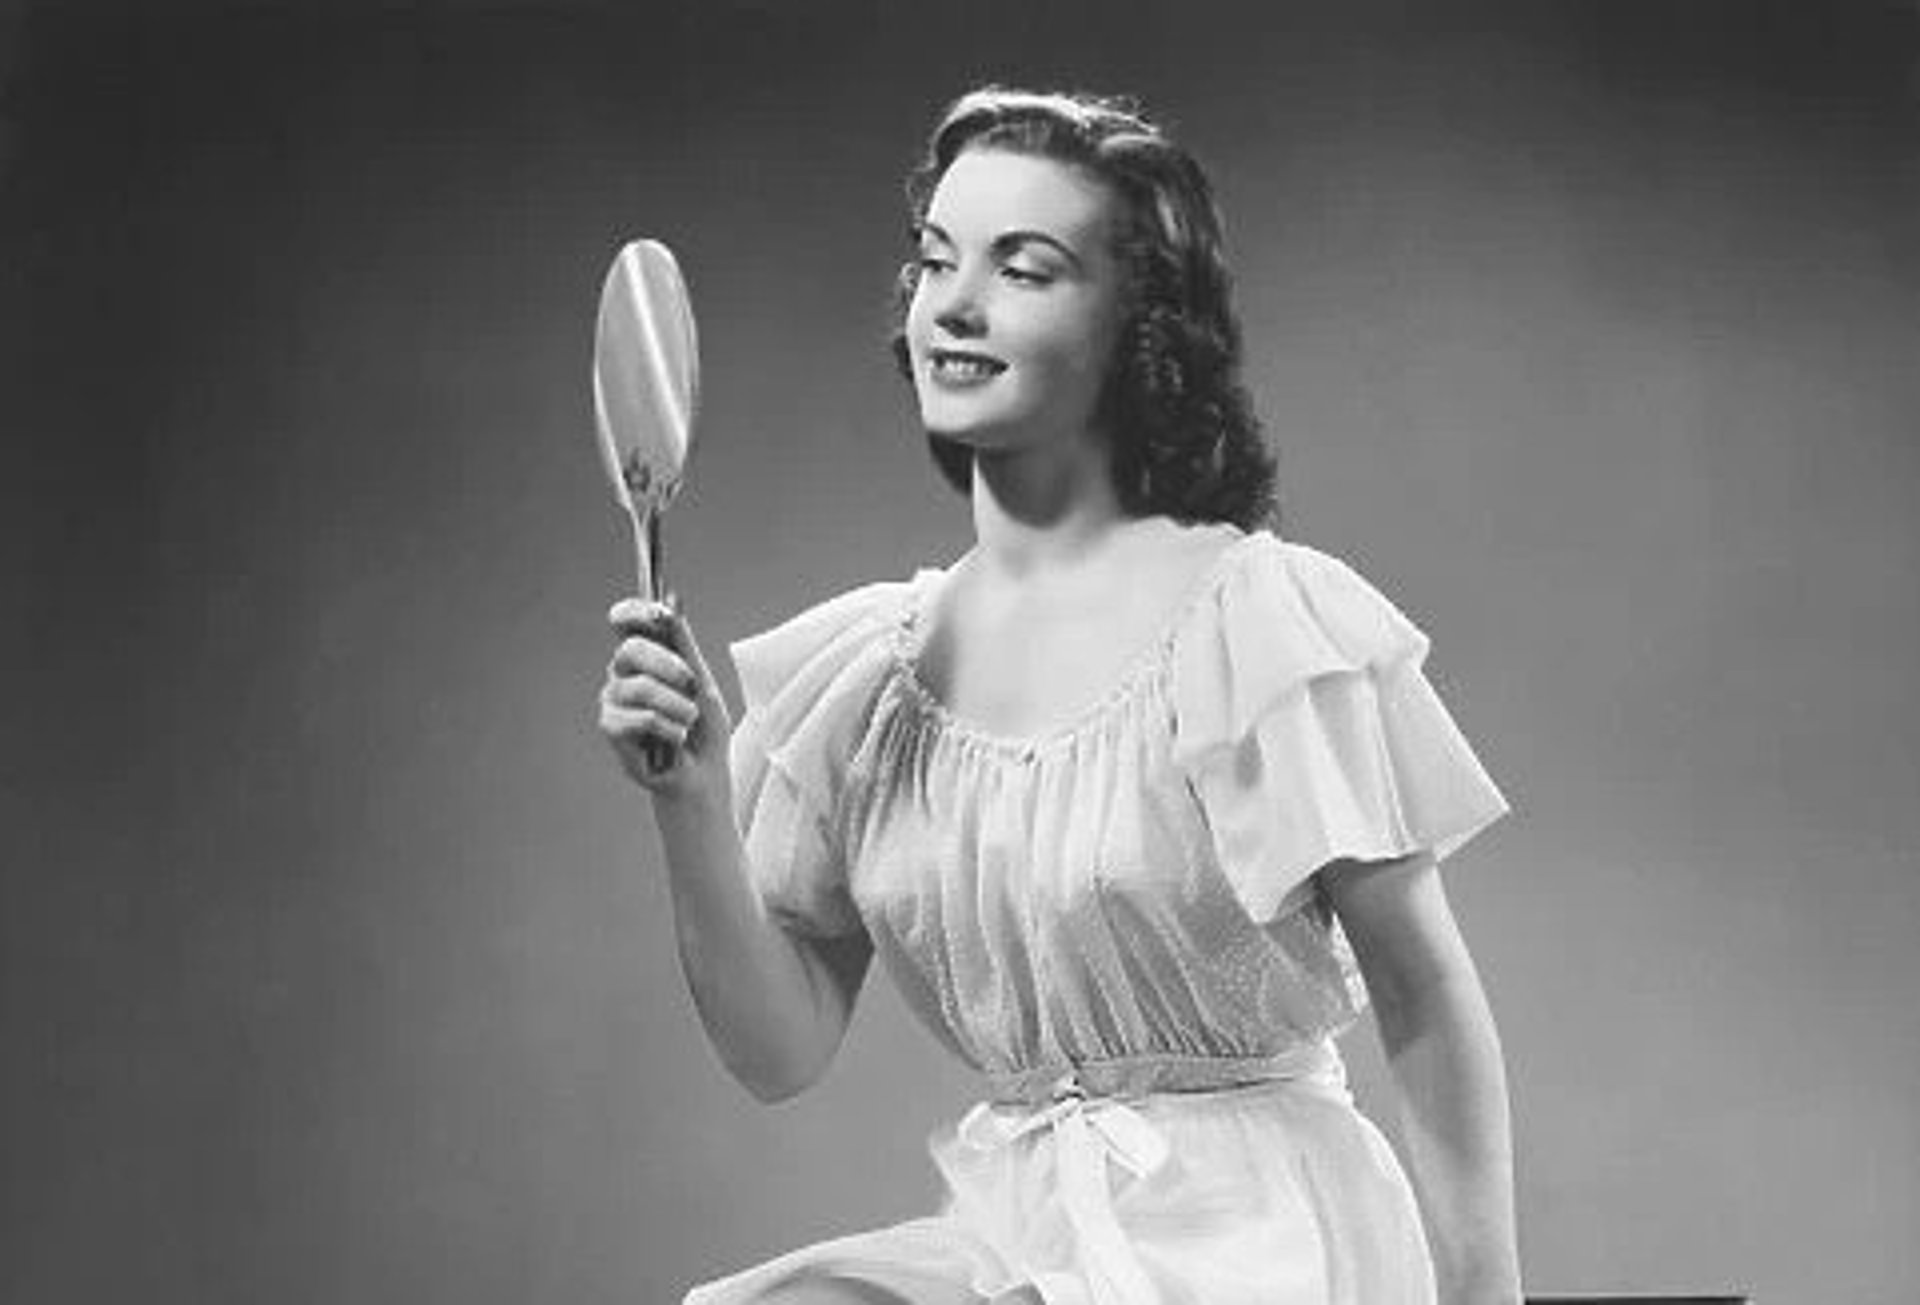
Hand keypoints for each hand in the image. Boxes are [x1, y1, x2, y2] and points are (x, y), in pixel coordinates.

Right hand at [599, 597, 733, 800]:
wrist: (703, 771)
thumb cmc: (702, 727)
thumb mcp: (702, 680)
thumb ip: (684, 645)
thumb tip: (670, 605)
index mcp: (643, 657)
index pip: (625, 621)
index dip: (635, 611)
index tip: (658, 613)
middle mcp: (622, 674)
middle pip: (630, 649)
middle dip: (669, 665)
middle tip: (693, 685)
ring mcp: (613, 700)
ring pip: (641, 687)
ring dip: (678, 707)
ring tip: (689, 721)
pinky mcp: (611, 728)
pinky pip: (642, 718)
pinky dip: (670, 729)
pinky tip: (676, 739)